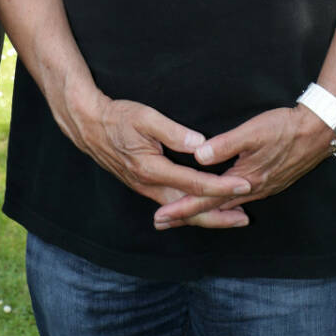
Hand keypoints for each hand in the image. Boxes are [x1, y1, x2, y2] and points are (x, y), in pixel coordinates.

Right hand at [53, 90, 251, 227]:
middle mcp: (149, 185)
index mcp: (152, 169)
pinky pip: (171, 205)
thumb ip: (173, 132)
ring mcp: (145, 189)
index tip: (244, 185)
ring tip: (232, 217)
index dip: (222, 186)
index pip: (195, 183)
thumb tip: (200, 143)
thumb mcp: (145, 117)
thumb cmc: (118, 118)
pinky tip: (202, 209)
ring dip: (206, 216)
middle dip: (219, 216)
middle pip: (189, 209)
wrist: (89, 127)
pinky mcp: (144, 187)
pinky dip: (190, 211)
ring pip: (180, 211)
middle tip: (246, 218)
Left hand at [153, 105, 333, 228]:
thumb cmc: (284, 128)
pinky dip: (222, 206)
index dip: (181, 208)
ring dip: (203, 211)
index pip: (205, 198)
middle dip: (186, 216)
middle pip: (213, 208)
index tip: (160, 217)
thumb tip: (198, 156)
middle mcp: (253, 190)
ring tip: (183, 216)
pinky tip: (218, 204)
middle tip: (161, 223)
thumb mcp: (252, 132)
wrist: (320, 132)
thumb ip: (224, 145)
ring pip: (226, 206)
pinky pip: (239, 200)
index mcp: (244, 179)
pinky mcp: (270, 183)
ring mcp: (263, 188)